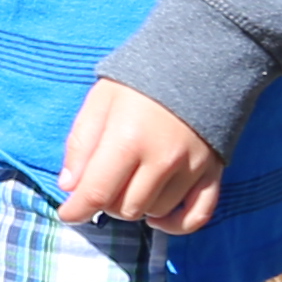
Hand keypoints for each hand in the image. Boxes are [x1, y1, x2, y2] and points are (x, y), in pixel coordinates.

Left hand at [54, 77, 221, 233]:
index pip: (96, 193)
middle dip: (105, 202)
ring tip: (130, 183)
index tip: (67, 214)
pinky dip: (175, 224)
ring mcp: (191, 168)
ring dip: (136, 206)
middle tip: (103, 183)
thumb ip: (81, 144)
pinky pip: (197, 216)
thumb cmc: (141, 78)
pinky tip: (157, 216)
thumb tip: (70, 187)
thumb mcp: (100, 100)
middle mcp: (162, 160)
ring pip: (155, 212)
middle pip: (125, 208)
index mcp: (128, 139)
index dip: (76, 210)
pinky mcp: (214, 171)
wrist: (199, 57)